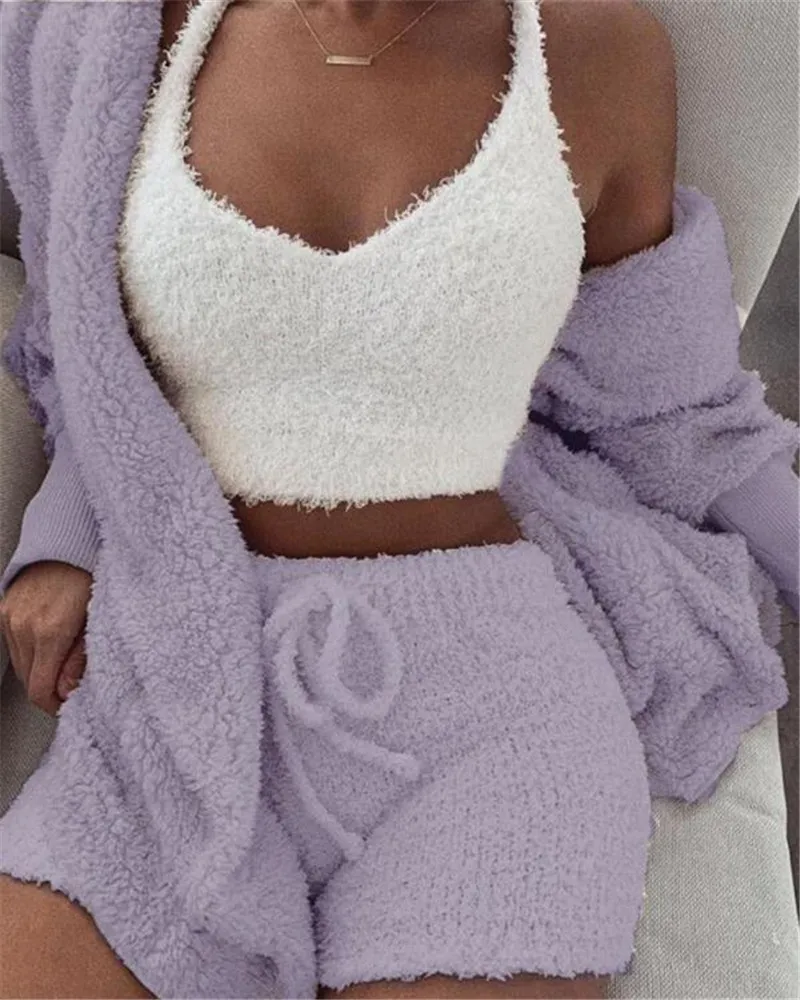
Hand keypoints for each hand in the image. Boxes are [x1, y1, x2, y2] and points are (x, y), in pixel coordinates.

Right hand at [0, 561, 92, 716]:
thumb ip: (81, 659)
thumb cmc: (90, 578)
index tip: (67, 705)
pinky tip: (48, 643)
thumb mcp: (97, 621)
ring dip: (38, 669)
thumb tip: (68, 690)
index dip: (53, 705)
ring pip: (19, 664)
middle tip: (70, 683)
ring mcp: (10, 617)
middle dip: (49, 687)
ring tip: (62, 659)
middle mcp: (25, 626)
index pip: (40, 690)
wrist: (68, 544)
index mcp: (51, 631)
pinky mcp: (4, 610)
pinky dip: (29, 651)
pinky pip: (13, 645)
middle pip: (28, 680)